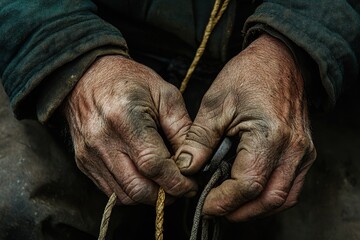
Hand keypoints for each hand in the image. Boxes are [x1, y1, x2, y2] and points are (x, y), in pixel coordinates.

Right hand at [63, 56, 195, 204]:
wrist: (88, 77)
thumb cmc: (130, 81)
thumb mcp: (165, 94)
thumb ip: (182, 129)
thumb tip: (193, 162)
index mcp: (125, 119)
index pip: (153, 165)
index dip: (177, 181)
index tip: (191, 184)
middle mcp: (103, 141)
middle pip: (138, 187)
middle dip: (165, 195)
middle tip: (181, 188)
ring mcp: (90, 155)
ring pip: (124, 195)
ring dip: (149, 196)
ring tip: (165, 185)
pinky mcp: (83, 163)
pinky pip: (111, 191)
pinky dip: (132, 191)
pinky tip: (145, 179)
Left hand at [175, 34, 315, 220]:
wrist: (280, 59)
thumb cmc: (248, 75)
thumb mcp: (216, 104)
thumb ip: (200, 140)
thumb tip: (186, 168)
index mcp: (270, 135)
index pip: (248, 184)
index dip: (223, 200)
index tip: (204, 203)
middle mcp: (293, 149)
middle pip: (269, 199)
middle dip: (239, 210)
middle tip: (214, 208)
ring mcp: (303, 152)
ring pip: (283, 199)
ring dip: (256, 208)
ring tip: (230, 204)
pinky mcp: (304, 152)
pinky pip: (291, 187)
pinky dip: (269, 197)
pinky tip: (251, 193)